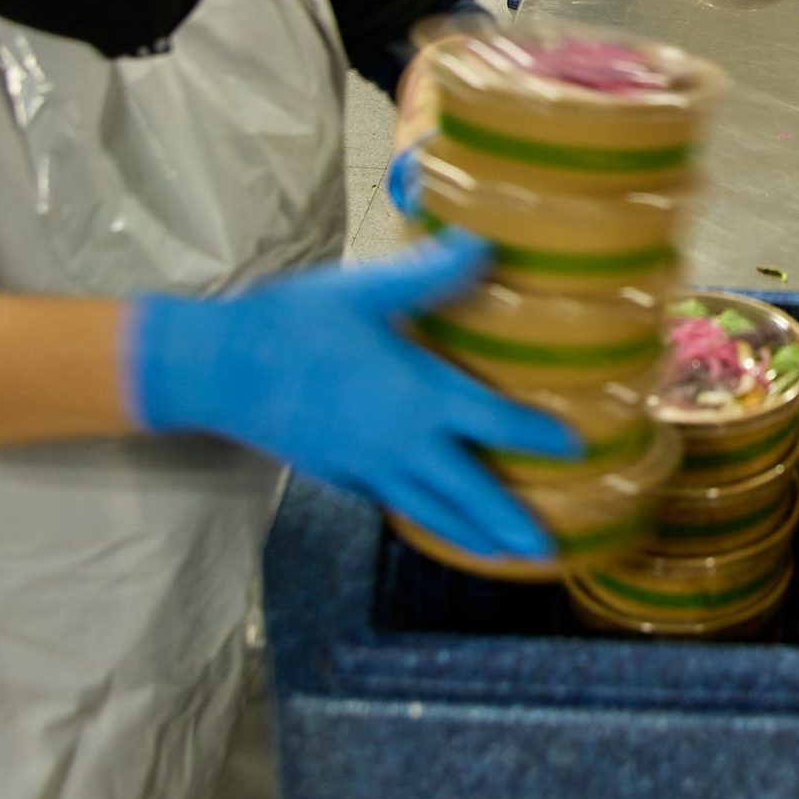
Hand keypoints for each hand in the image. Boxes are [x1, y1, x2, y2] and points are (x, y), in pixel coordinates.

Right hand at [123, 230, 576, 559]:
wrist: (221, 369)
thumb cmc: (296, 323)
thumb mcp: (368, 290)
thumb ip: (431, 272)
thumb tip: (486, 242)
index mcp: (418, 395)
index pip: (495, 422)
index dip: (538, 436)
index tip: (576, 448)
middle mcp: (400, 442)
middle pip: (469, 491)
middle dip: (510, 522)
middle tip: (547, 550)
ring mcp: (367, 467)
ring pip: (431, 512)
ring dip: (472, 535)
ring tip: (504, 556)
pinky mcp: (339, 475)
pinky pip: (394, 505)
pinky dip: (424, 521)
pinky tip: (433, 521)